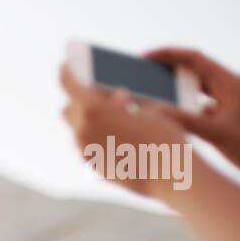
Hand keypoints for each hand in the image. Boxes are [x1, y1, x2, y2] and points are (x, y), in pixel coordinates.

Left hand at [59, 62, 188, 197]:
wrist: (171, 175)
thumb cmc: (163, 137)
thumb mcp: (145, 108)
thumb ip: (121, 102)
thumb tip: (117, 98)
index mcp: (93, 108)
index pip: (69, 83)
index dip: (68, 71)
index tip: (67, 65)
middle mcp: (82, 130)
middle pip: (70, 108)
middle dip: (83, 100)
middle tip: (104, 96)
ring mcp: (85, 151)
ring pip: (78, 129)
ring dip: (91, 121)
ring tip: (116, 117)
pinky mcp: (93, 167)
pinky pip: (88, 147)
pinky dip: (97, 139)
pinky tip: (118, 138)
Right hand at [144, 48, 239, 184]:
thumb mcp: (215, 134)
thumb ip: (184, 121)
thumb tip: (154, 111)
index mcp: (231, 83)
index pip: (195, 59)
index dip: (168, 54)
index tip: (145, 57)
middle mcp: (230, 86)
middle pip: (194, 69)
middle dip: (167, 70)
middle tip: (143, 75)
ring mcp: (229, 99)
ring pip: (196, 87)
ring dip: (174, 90)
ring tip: (152, 94)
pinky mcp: (227, 113)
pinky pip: (200, 104)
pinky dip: (183, 107)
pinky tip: (170, 117)